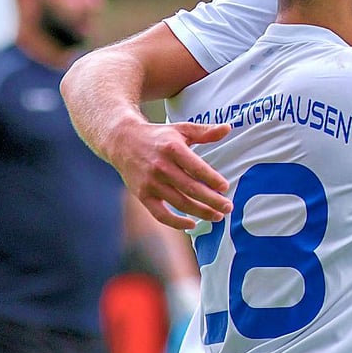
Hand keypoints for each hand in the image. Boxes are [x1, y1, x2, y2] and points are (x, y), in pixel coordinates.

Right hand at [111, 121, 233, 229]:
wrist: (122, 141)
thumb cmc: (158, 136)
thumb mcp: (181, 129)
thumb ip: (205, 131)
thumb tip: (228, 128)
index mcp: (172, 149)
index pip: (196, 167)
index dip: (212, 179)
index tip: (225, 187)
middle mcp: (161, 167)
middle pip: (191, 188)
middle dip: (212, 200)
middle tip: (228, 207)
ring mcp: (151, 183)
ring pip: (179, 203)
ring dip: (200, 212)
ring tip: (217, 216)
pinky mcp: (143, 195)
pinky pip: (160, 214)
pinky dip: (176, 223)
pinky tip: (192, 224)